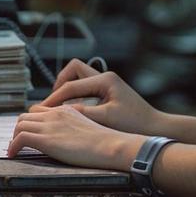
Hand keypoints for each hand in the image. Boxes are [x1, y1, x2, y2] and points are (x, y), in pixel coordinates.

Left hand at [7, 104, 143, 169]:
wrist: (108, 145)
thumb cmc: (105, 140)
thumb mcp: (89, 126)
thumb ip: (75, 125)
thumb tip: (69, 134)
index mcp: (66, 110)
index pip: (40, 109)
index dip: (32, 120)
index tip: (31, 132)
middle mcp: (56, 114)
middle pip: (27, 115)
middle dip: (20, 128)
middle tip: (20, 142)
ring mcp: (50, 125)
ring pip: (20, 124)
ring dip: (14, 136)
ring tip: (15, 149)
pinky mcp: (46, 139)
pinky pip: (19, 138)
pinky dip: (13, 147)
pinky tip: (14, 154)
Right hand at [37, 58, 159, 134]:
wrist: (154, 126)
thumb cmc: (134, 123)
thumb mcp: (106, 119)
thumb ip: (82, 112)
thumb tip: (58, 111)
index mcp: (104, 79)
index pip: (71, 85)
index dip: (54, 98)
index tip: (41, 111)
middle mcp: (105, 76)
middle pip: (73, 69)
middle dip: (60, 84)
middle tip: (50, 104)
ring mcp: (107, 82)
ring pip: (79, 76)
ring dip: (67, 88)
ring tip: (57, 107)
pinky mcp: (108, 90)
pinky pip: (85, 86)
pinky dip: (75, 94)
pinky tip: (71, 110)